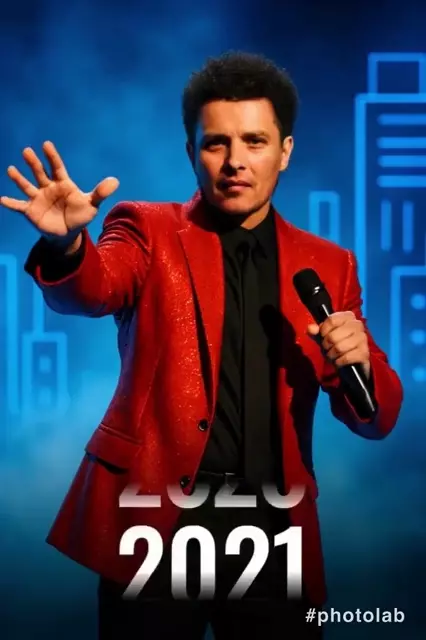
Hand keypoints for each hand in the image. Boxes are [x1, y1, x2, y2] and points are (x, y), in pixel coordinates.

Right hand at [0, 141, 118, 247]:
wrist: (68, 233)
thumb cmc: (80, 215)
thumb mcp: (92, 205)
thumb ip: (100, 193)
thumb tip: (115, 181)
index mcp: (63, 183)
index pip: (57, 167)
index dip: (52, 157)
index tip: (46, 145)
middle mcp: (48, 188)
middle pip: (40, 173)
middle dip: (34, 163)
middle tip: (27, 152)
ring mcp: (38, 198)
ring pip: (27, 186)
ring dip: (19, 179)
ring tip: (11, 170)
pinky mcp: (30, 211)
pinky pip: (19, 206)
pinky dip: (10, 204)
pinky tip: (1, 200)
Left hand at [307, 311, 370, 378]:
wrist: (350, 361)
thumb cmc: (335, 344)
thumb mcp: (323, 336)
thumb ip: (316, 331)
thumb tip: (310, 328)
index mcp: (348, 316)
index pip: (331, 320)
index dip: (323, 330)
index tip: (323, 336)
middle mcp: (357, 324)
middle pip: (333, 336)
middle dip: (326, 345)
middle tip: (327, 348)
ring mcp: (362, 338)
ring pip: (339, 347)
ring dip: (332, 355)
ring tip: (332, 355)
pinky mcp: (364, 352)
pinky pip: (346, 357)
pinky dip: (339, 362)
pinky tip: (339, 361)